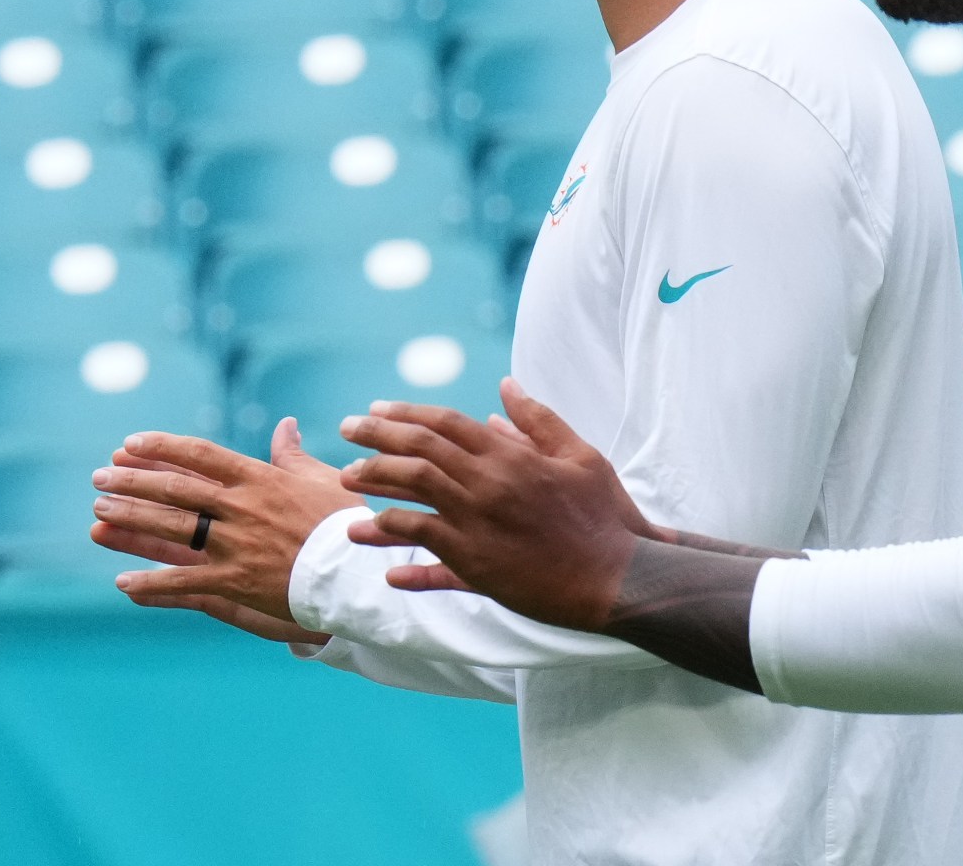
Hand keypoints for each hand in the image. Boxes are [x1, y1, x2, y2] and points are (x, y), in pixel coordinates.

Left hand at [91, 418, 364, 625]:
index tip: (129, 443)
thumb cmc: (345, 522)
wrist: (354, 571)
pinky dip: (151, 583)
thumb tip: (284, 425)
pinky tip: (122, 581)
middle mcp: (240, 508)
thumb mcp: (324, 479)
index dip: (161, 447)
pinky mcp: (233, 581)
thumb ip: (293, 455)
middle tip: (99, 477)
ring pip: (170, 529)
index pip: (200, 455)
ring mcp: (233, 545)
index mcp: (260, 480)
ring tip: (98, 513)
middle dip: (132, 481)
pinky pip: (182, 582)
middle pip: (175, 489)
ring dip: (130, 519)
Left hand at [337, 377, 651, 631]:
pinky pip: (422, 549)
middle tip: (345, 430)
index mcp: (512, 456)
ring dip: (374, 483)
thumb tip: (505, 387)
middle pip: (418, 453)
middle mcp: (488, 485)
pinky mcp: (475, 565)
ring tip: (345, 477)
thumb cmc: (603, 513)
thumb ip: (538, 420)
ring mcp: (478, 526)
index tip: (375, 410)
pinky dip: (393, 542)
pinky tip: (366, 535)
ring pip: (410, 496)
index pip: (446, 423)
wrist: (617, 574)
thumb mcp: (579, 455)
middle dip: (375, 438)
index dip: (406, 413)